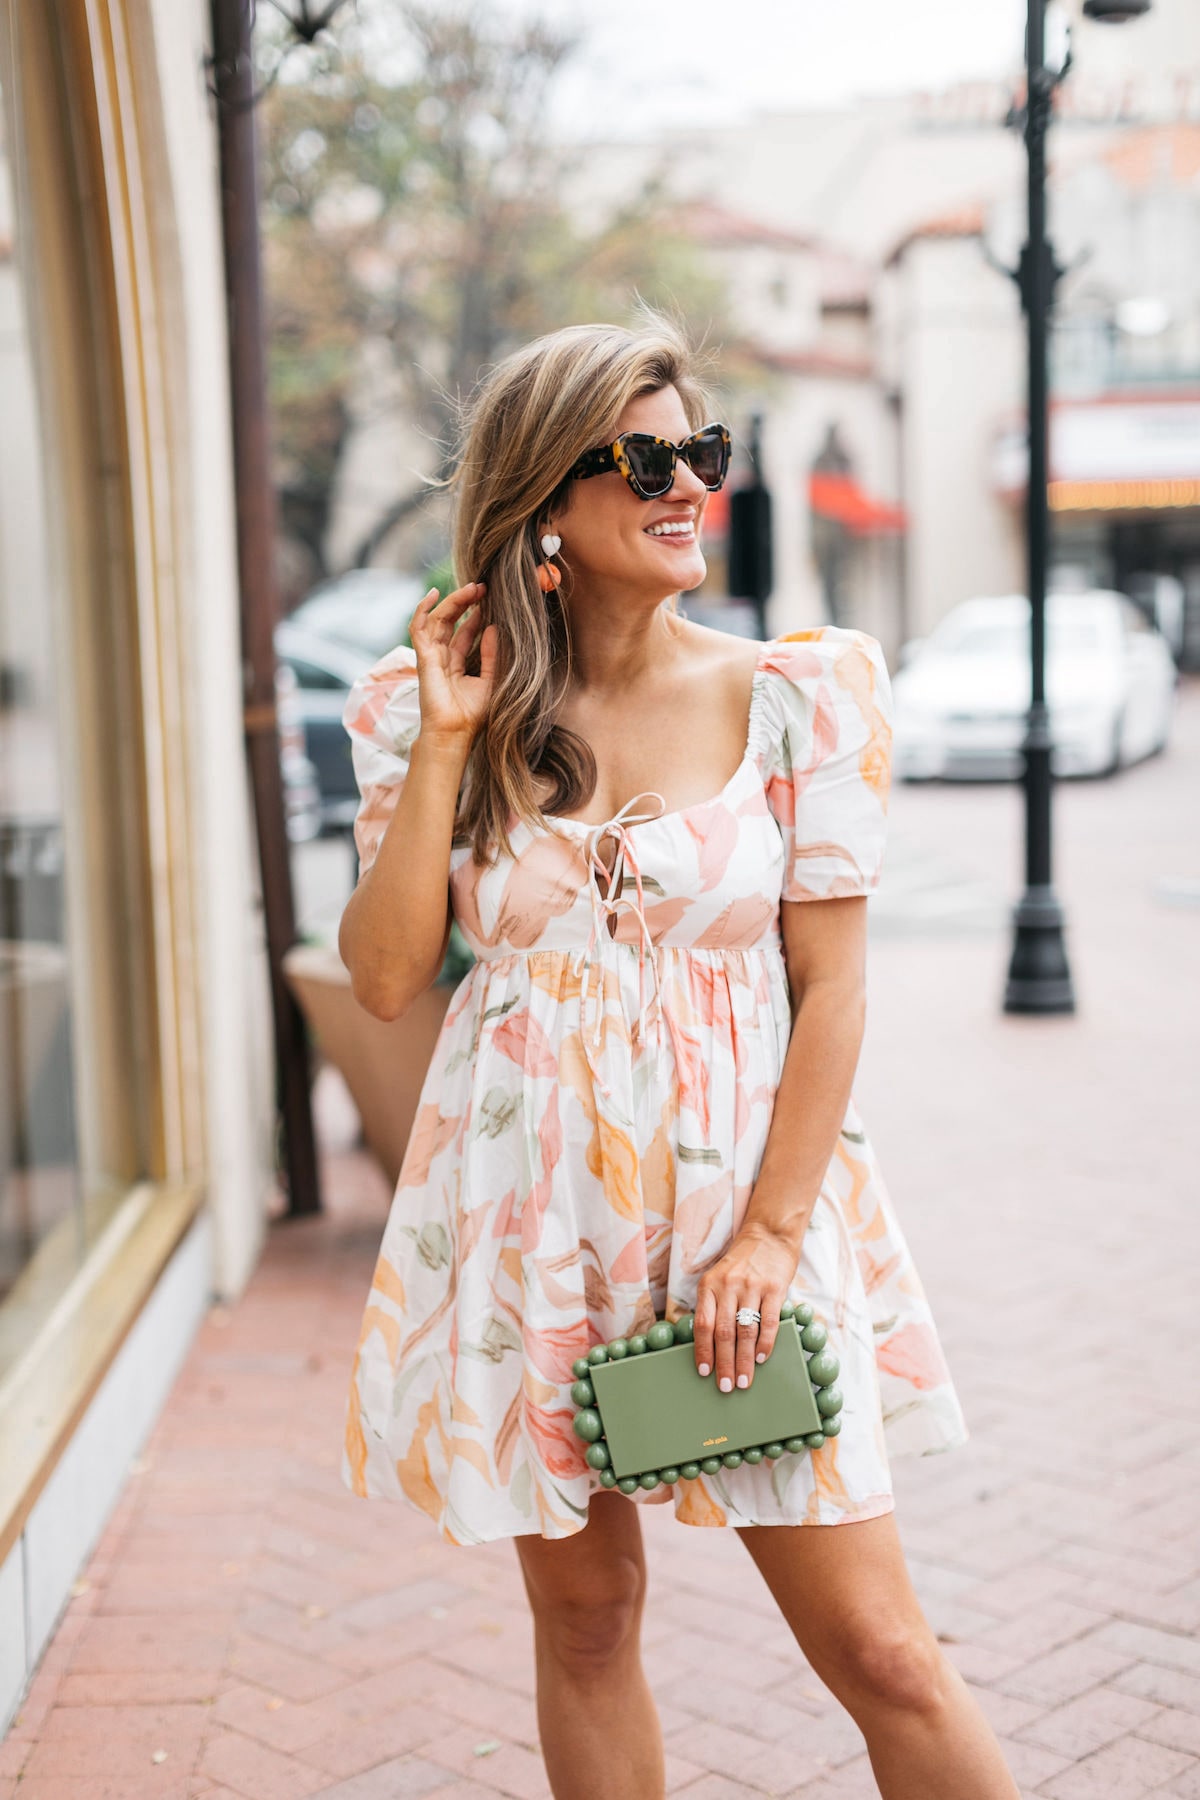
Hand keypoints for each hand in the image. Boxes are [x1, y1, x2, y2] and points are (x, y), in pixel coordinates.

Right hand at [409, 581, 496, 746]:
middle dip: (464, 602)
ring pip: (437, 620)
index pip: (463, 632)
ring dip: (453, 602)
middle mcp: (441, 658)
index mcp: (456, 665)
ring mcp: (430, 657)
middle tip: (481, 587)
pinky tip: (435, 594)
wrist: (454, 733)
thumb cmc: (471, 716)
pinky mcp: (423, 658)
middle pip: (450, 621)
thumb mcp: (490, 680)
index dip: (474, 615)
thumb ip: (492, 655)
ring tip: (471, 588)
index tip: (489, 600)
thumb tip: (495, 628)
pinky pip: (418, 628)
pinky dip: (423, 609)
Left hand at [693, 1226, 798, 1393]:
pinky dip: (765, 1343)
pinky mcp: (774, 1287)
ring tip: (744, 1381)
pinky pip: (768, 1321)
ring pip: (745, 1330)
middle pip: (723, 1332)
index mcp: (709, 1285)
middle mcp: (728, 1285)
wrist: (769, 1235)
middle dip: (724, 1363)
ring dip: (744, 1360)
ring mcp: (752, 1286)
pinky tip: (761, 1359)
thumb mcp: (719, 1278)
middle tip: (726, 1387)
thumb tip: (710, 1346)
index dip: (703, 1351)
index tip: (704, 1373)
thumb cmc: (742, 1263)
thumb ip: (714, 1305)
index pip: (703, 1324)